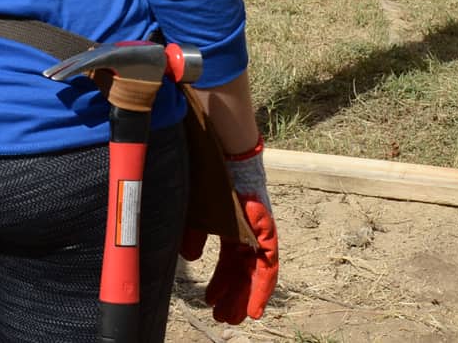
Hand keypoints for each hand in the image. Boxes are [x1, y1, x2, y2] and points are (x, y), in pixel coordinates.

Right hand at [181, 139, 279, 323]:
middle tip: (222, 318)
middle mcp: (247, 228)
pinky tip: (255, 302)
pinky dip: (263, 284)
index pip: (228, 260)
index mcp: (229, 223)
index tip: (211, 302)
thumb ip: (193, 231)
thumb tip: (189, 256)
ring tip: (238, 318)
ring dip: (247, 295)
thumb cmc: (203, 167)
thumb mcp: (192, 205)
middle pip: (242, 269)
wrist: (218, 140)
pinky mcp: (265, 225)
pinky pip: (269, 262)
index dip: (222, 282)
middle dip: (232, 295)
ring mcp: (259, 227)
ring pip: (257, 271)